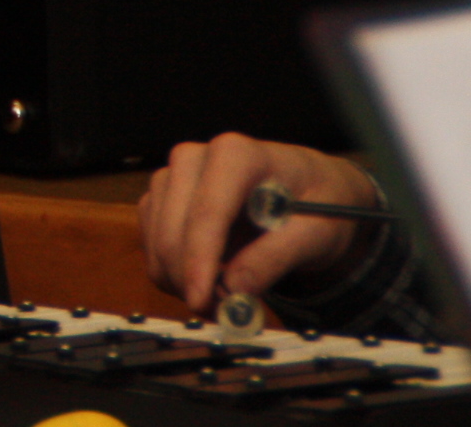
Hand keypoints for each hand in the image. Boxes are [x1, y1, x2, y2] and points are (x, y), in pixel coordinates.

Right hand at [139, 133, 380, 308]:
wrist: (306, 189)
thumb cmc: (318, 203)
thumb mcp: (317, 231)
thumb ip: (276, 257)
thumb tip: (235, 291)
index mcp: (235, 154)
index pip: (207, 213)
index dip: (199, 261)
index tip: (201, 302)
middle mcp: (194, 158)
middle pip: (174, 230)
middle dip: (191, 280)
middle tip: (223, 316)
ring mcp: (172, 176)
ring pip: (158, 242)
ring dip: (181, 281)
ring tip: (224, 300)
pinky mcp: (161, 199)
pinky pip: (152, 246)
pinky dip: (173, 274)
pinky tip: (207, 280)